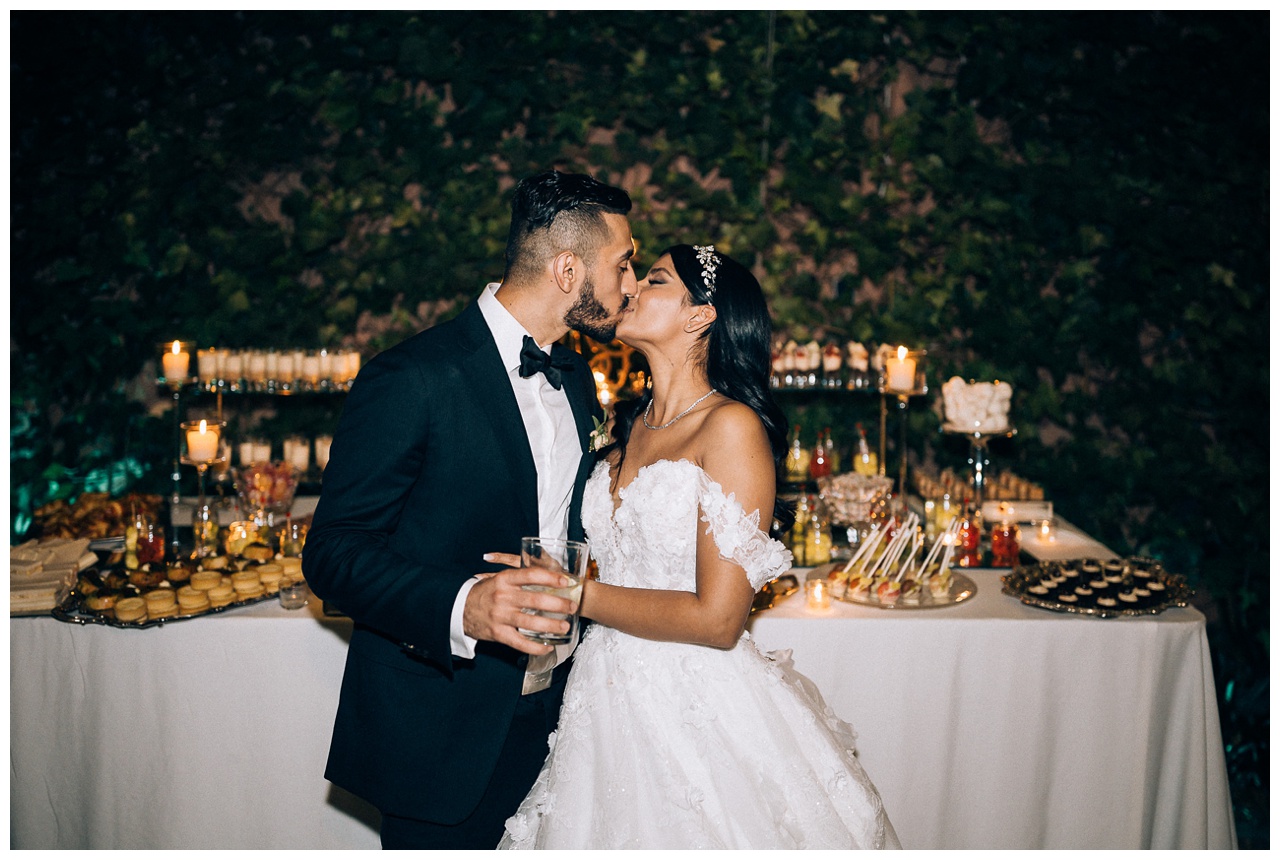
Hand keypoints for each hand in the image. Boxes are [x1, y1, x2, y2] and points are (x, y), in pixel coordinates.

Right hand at [463, 557, 577, 654]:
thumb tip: (545, 570)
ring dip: (551, 626)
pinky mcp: (497, 634)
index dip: (550, 578)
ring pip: (530, 623)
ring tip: (565, 626)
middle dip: (558, 604)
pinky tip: (548, 647)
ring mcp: (500, 616)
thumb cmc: (483, 592)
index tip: (565, 581)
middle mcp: (503, 597)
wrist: (458, 609)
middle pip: (535, 600)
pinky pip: (520, 642)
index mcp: (504, 580)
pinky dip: (536, 647)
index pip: (530, 575)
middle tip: (572, 607)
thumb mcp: (497, 578)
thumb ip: (518, 576)